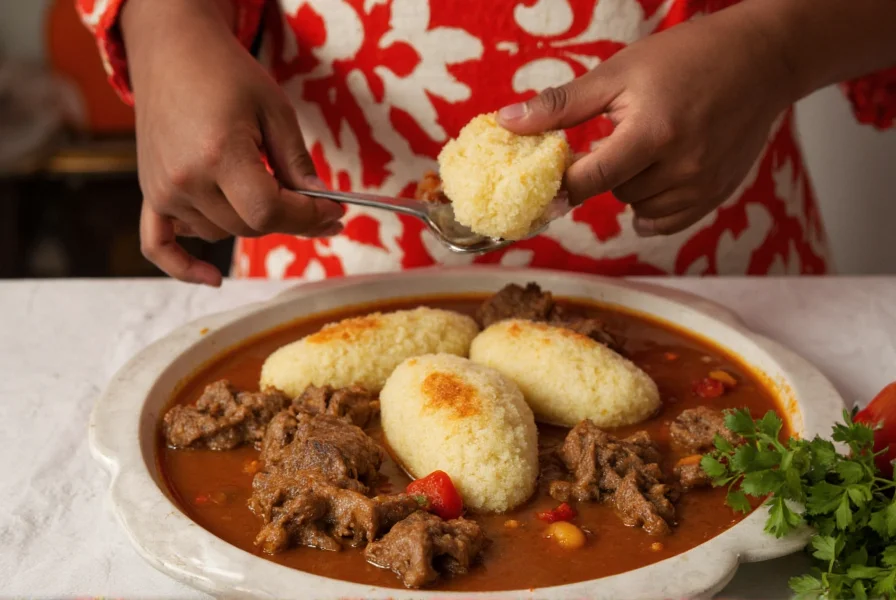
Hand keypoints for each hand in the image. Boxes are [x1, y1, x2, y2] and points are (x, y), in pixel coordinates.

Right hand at [122, 0, 343, 284]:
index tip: (334, 212)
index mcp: (219, 154)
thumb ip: (297, 164)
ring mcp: (163, 190)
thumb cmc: (226, 73)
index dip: (308, 218)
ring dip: (251, 221)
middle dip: (291, 219)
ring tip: (264, 187)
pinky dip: (183, 266)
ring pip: (223, 233)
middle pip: (250, 227)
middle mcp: (185, 179)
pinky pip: (160, 244)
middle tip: (320, 207)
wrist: (172, 50)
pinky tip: (213, 279)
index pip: (270, 213)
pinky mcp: (150, 193)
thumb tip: (321, 205)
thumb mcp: (276, 110)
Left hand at [497, 3, 795, 236]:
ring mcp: (702, 186)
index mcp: (651, 133)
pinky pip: (665, 222)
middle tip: (618, 136)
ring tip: (648, 146)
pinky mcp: (716, 196)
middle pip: (612, 193)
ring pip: (637, 208)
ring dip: (631, 186)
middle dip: (604, 170)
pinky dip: (652, 205)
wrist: (761, 61)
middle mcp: (680, 168)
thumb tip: (507, 122)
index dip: (559, 187)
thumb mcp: (617, 73)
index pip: (588, 181)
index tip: (543, 185)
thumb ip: (561, 105)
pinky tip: (656, 176)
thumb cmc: (685, 59)